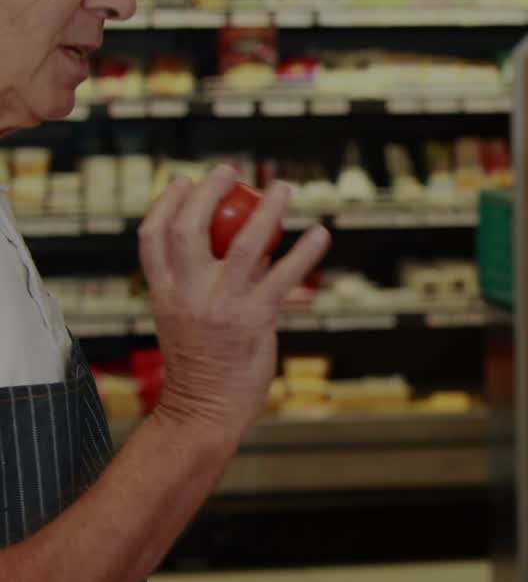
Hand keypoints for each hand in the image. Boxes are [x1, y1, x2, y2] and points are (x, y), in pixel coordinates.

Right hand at [137, 165, 330, 441]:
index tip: (184, 180)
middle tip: (231, 170)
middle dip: (209, 191)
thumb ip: (208, 283)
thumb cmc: (202, 365)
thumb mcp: (187, 318)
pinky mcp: (253, 319)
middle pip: (190, 227)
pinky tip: (320, 233)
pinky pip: (283, 277)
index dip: (167, 202)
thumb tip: (253, 249)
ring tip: (284, 190)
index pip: (153, 235)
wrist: (205, 411)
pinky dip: (305, 252)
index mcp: (162, 292)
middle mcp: (187, 293)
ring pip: (244, 244)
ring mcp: (220, 305)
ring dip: (267, 210)